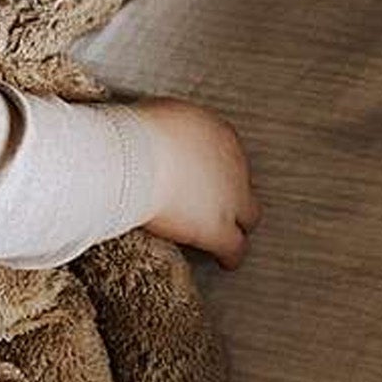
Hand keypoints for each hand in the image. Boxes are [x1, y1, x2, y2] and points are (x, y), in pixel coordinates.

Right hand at [128, 95, 259, 269]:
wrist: (133, 159)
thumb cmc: (132, 136)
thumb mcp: (158, 119)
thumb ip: (170, 132)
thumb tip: (157, 140)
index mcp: (217, 134)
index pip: (225, 155)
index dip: (212, 170)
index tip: (198, 178)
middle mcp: (232, 163)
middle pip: (242, 184)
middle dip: (230, 196)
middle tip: (211, 206)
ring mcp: (230, 198)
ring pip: (248, 216)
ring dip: (236, 225)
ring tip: (227, 237)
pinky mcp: (218, 228)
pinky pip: (235, 247)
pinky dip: (231, 256)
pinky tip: (225, 262)